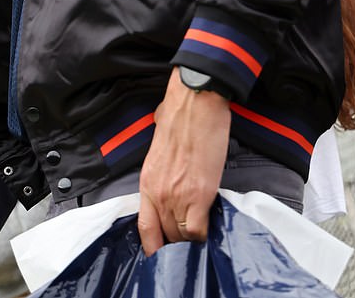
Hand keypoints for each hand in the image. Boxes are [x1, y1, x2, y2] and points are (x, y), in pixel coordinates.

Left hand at [138, 67, 230, 255]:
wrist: (195, 101)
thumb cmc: (180, 115)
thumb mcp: (160, 144)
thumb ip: (161, 162)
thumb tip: (169, 164)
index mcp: (147, 181)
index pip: (144, 228)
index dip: (153, 247)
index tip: (162, 253)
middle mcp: (158, 193)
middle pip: (164, 236)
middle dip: (176, 243)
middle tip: (188, 242)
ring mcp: (177, 196)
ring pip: (182, 238)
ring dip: (191, 240)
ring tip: (200, 234)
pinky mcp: (198, 195)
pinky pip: (198, 231)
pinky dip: (204, 235)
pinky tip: (210, 228)